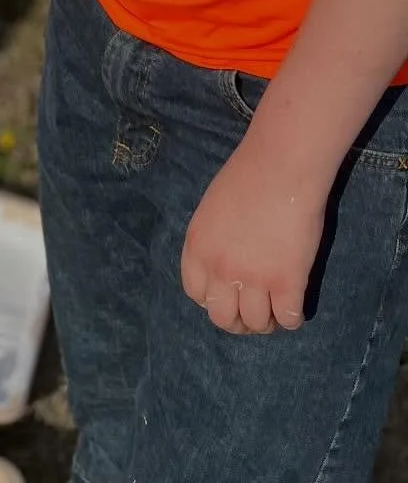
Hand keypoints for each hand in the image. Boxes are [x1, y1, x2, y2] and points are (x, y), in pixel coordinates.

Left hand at [180, 133, 325, 333]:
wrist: (280, 167)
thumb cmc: (246, 178)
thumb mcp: (212, 211)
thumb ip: (212, 242)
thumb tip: (222, 269)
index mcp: (198, 248)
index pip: (196, 294)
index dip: (213, 300)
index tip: (228, 298)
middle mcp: (220, 268)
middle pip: (222, 318)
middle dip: (238, 321)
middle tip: (253, 313)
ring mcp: (254, 278)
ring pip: (256, 324)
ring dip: (266, 322)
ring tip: (275, 310)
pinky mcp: (287, 282)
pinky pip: (288, 319)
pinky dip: (292, 318)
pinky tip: (295, 305)